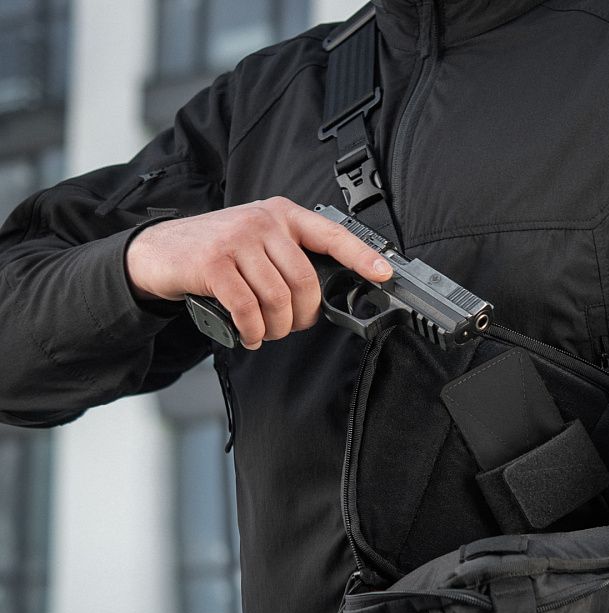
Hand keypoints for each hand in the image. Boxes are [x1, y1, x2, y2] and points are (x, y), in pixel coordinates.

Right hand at [125, 196, 392, 349]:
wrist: (158, 251)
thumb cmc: (217, 253)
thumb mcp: (258, 243)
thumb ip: (290, 259)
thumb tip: (326, 298)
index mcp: (282, 215)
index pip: (332, 234)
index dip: (361, 256)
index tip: (384, 275)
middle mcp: (263, 221)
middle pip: (306, 282)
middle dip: (303, 316)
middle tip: (290, 326)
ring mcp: (237, 239)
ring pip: (279, 299)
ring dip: (275, 328)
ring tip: (264, 331)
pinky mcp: (213, 263)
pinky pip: (248, 309)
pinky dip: (252, 331)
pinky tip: (248, 334)